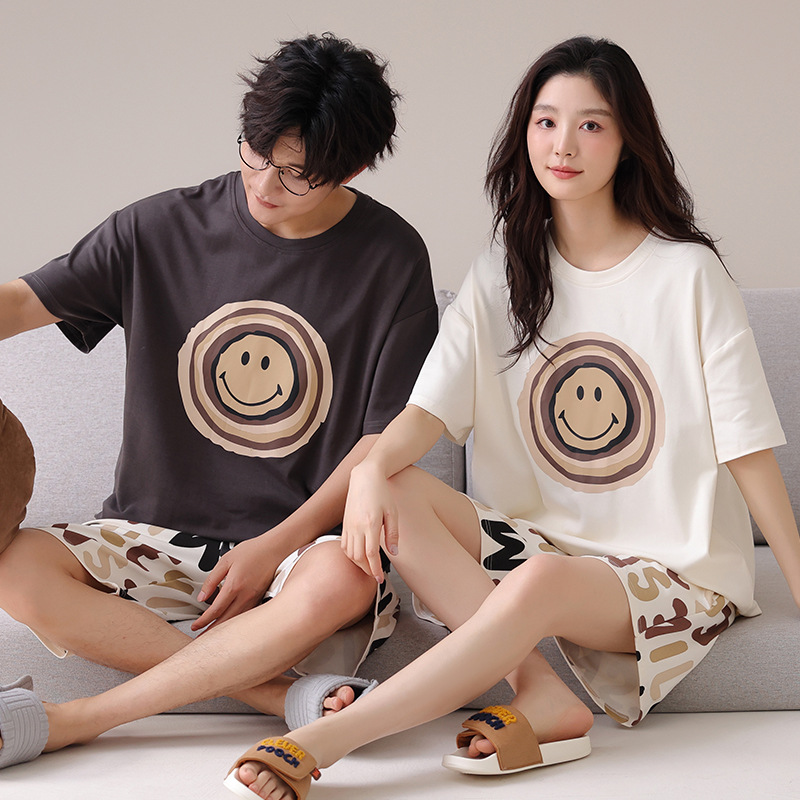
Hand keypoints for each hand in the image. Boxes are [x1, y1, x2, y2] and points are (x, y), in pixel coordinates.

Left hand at [192, 535, 284, 631]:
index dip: (203, 621)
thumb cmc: (254, 550)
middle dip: (211, 631)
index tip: (195, 626)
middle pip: (226, 620)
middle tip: (201, 638)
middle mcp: (245, 595)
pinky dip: (237, 622)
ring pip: (237, 620)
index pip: (215, 610)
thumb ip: (212, 579)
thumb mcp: (226, 560)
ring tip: (214, 634)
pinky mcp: (261, 598)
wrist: (276, 548)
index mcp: (234, 586)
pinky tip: (232, 623)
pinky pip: (247, 615)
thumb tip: (202, 596)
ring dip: (224, 629)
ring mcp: (255, 598)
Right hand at [342, 461, 397, 582]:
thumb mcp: (392, 512)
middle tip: (375, 576)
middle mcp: (357, 526)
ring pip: (349, 553)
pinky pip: (344, 545)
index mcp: (370, 524)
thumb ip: (392, 533)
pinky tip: (358, 556)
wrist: (365, 477)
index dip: (375, 569)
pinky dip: (350, 555)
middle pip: (358, 557)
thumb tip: (394, 553)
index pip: (370, 554)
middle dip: (367, 570)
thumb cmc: (382, 493)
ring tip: (368, 568)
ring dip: (358, 564)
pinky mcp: (344, 523)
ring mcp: (348, 525)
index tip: (380, 579)